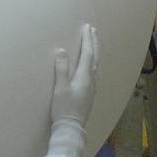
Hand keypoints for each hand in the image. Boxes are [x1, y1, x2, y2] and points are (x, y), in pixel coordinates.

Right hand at [47, 25, 97, 156]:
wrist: (71, 128)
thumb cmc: (64, 108)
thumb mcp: (60, 88)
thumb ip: (61, 69)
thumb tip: (62, 51)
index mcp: (84, 76)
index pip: (87, 53)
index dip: (87, 40)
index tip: (86, 27)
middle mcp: (92, 80)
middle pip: (95, 57)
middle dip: (94, 42)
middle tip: (92, 30)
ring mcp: (93, 87)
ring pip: (97, 64)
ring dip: (95, 51)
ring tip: (94, 43)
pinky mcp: (91, 93)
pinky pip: (96, 71)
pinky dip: (95, 62)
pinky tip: (93, 65)